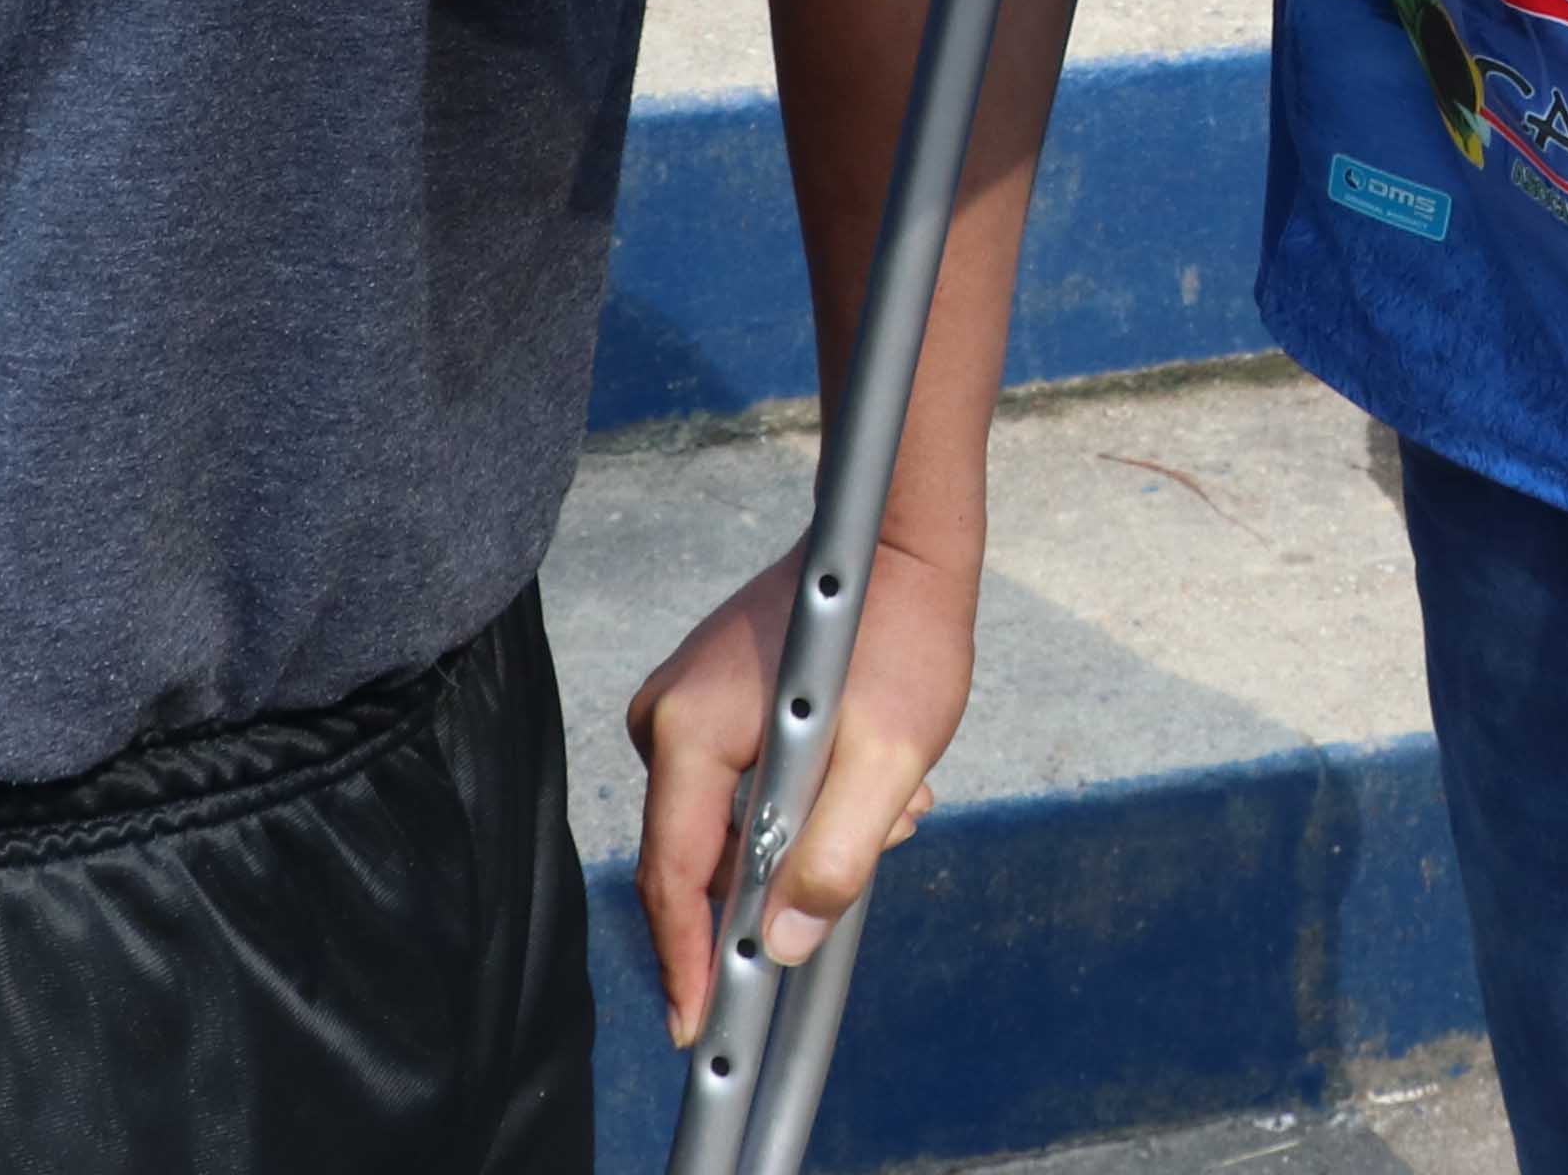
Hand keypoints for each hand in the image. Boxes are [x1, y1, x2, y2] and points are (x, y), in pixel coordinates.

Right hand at [624, 530, 975, 1043]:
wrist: (897, 538)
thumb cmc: (900, 632)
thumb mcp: (889, 758)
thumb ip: (835, 856)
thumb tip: (784, 943)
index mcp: (693, 729)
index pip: (674, 876)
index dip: (688, 961)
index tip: (701, 1029)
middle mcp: (667, 715)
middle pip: (701, 853)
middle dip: (784, 876)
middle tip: (882, 838)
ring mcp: (683, 704)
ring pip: (729, 822)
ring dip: (806, 832)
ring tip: (895, 797)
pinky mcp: (708, 700)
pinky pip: (737, 784)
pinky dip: (799, 798)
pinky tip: (863, 773)